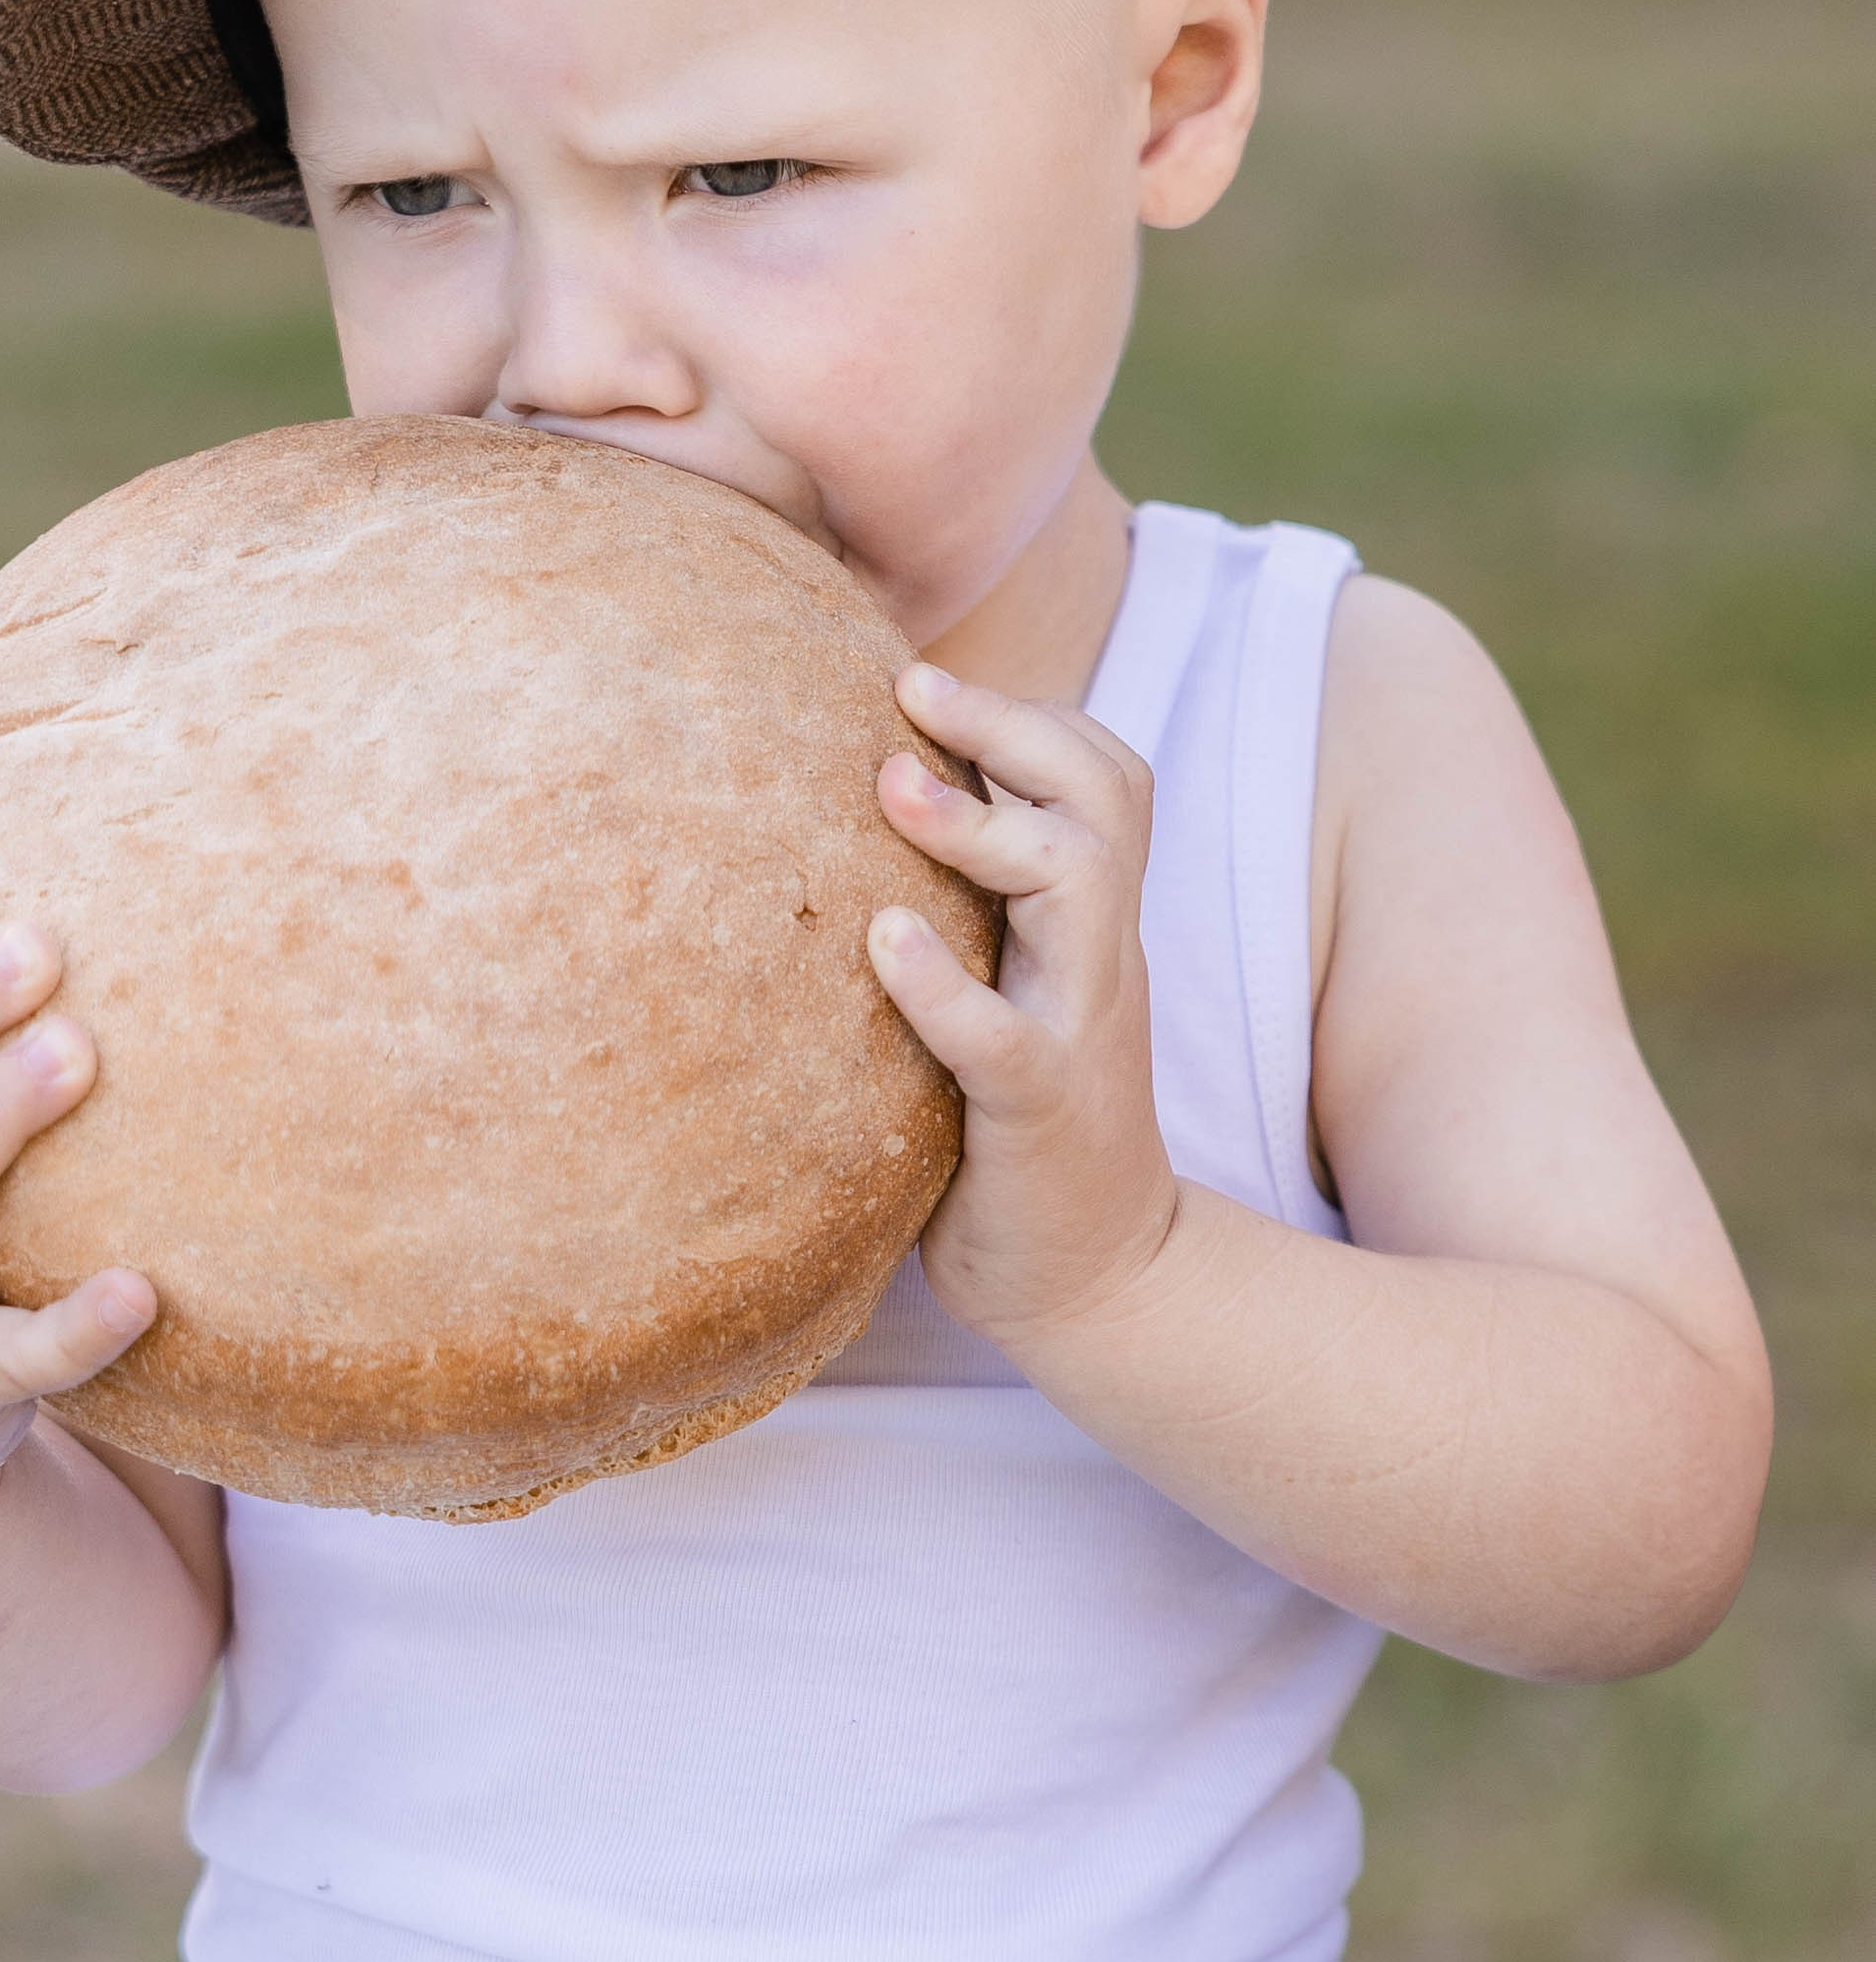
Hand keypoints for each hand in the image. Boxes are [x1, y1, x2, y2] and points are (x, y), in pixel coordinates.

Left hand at [868, 663, 1179, 1357]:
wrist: (1103, 1279)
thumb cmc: (1020, 1121)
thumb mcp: (1012, 993)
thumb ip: (973, 914)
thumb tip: (856, 817)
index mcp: (1088, 924)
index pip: (1104, 778)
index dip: (1028, 716)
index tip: (921, 681)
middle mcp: (1098, 957)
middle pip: (1105, 798)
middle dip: (1010, 726)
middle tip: (910, 685)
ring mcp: (1080, 1029)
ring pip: (1078, 887)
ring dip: (979, 828)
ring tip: (890, 786)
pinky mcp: (1041, 1114)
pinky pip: (1002, 1036)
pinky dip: (942, 984)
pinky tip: (879, 941)